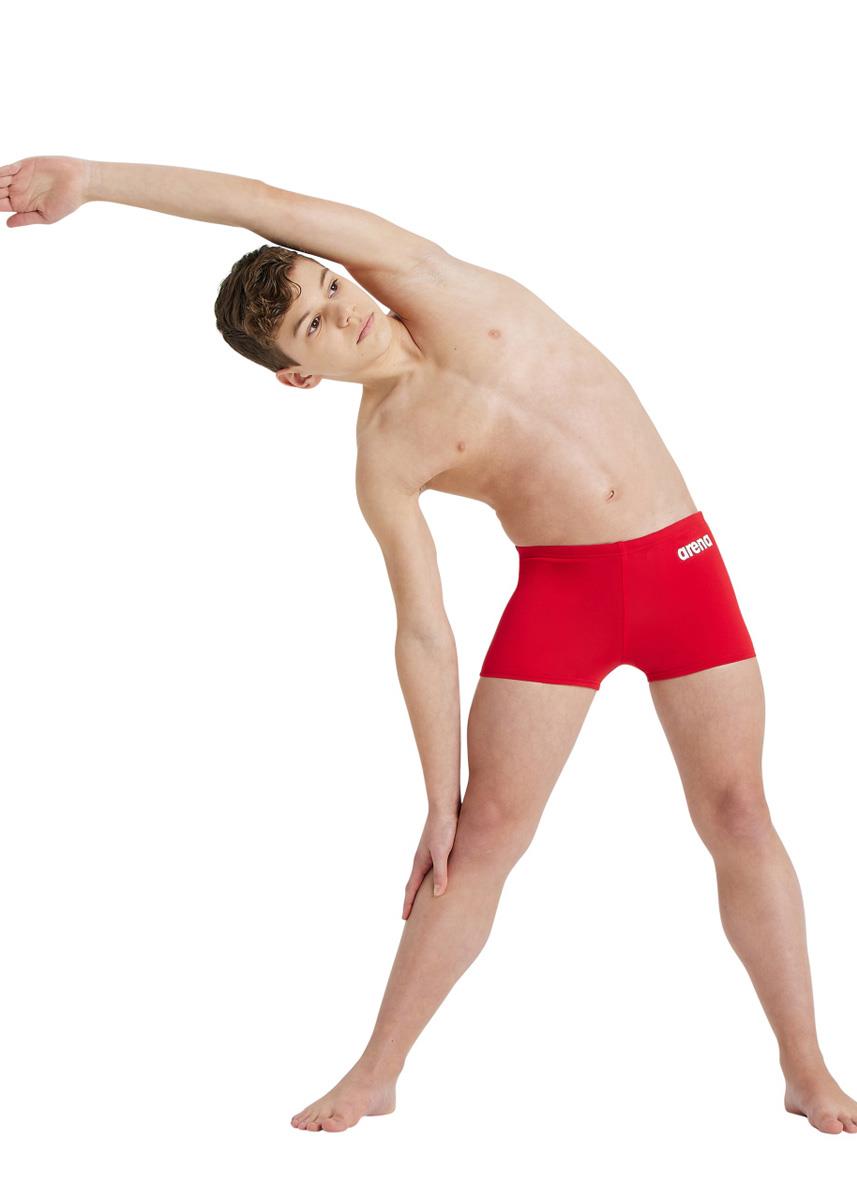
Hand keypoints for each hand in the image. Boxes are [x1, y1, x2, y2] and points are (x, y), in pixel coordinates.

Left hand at [1, 156, 90, 227]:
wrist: (80, 182)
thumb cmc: (67, 202)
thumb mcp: (46, 216)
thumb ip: (26, 219)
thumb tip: (8, 224)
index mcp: (21, 205)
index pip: (0, 205)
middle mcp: (18, 191)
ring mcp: (20, 177)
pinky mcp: (24, 166)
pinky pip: (7, 169)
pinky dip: (1, 173)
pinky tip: (1, 178)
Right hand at [402, 800, 460, 920]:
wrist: (445, 805)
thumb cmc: (444, 828)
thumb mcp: (442, 853)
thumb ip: (440, 873)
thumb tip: (438, 895)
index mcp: (420, 863)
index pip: (412, 889)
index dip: (408, 904)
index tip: (404, 919)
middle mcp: (422, 859)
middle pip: (415, 884)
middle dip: (412, 899)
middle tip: (410, 915)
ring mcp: (429, 853)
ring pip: (423, 876)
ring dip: (421, 889)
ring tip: (424, 901)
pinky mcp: (438, 847)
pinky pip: (432, 868)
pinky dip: (432, 878)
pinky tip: (440, 878)